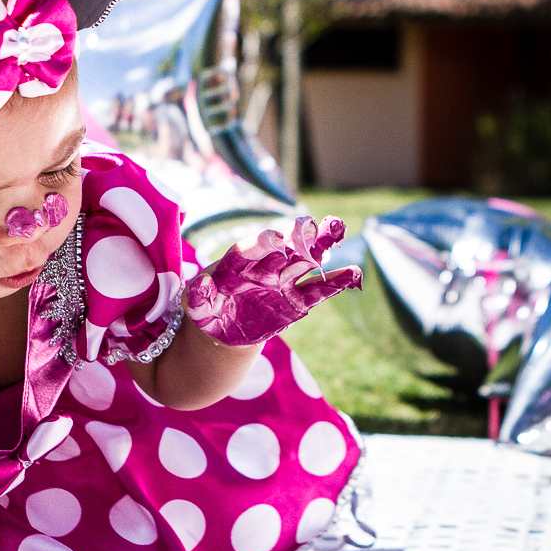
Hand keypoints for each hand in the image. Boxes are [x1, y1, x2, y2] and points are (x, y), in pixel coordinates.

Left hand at [183, 215, 361, 346]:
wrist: (225, 328)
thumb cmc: (206, 309)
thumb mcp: (196, 305)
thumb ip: (198, 296)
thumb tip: (200, 286)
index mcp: (235, 265)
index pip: (247, 251)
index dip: (260, 244)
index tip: (275, 237)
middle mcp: (262, 267)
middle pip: (281, 248)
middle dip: (296, 236)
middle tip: (312, 223)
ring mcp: (282, 282)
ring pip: (304, 261)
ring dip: (321, 245)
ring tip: (338, 227)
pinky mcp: (297, 300)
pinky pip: (318, 291)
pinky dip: (336, 283)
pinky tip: (355, 273)